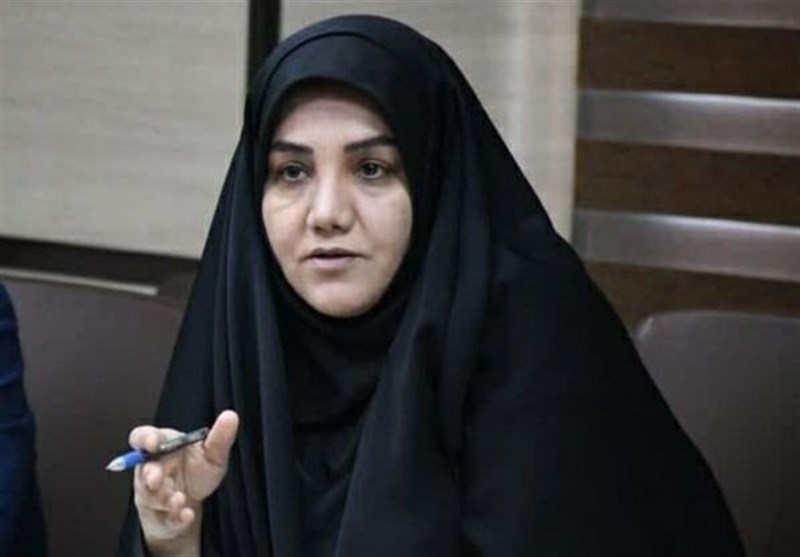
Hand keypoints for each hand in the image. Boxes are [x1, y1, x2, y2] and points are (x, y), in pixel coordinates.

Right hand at [129, 410, 238, 555]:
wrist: (194, 503)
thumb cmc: (197, 472)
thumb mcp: (213, 454)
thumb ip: (219, 437)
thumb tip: (230, 416)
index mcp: (162, 447)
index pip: (142, 437)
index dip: (144, 439)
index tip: (152, 443)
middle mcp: (152, 469)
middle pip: (143, 469)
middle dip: (149, 474)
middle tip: (156, 480)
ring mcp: (152, 494)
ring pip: (151, 496)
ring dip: (163, 498)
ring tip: (179, 499)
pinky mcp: (159, 516)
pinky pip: (163, 518)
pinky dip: (175, 517)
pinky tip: (186, 514)